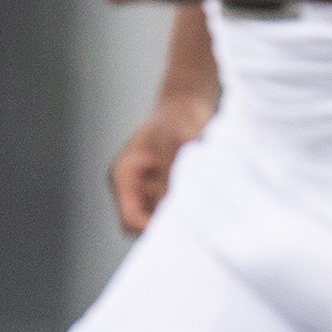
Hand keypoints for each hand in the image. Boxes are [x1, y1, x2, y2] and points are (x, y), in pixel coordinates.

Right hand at [108, 93, 216, 232]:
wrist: (187, 103)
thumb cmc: (178, 116)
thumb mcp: (177, 141)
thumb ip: (173, 171)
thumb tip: (176, 201)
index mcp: (124, 175)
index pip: (130, 218)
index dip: (152, 228)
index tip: (180, 228)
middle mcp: (133, 186)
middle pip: (145, 223)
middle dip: (169, 223)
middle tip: (198, 220)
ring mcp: (148, 189)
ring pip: (161, 218)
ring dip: (181, 215)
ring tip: (204, 205)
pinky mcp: (165, 189)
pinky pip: (175, 208)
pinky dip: (188, 207)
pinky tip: (206, 199)